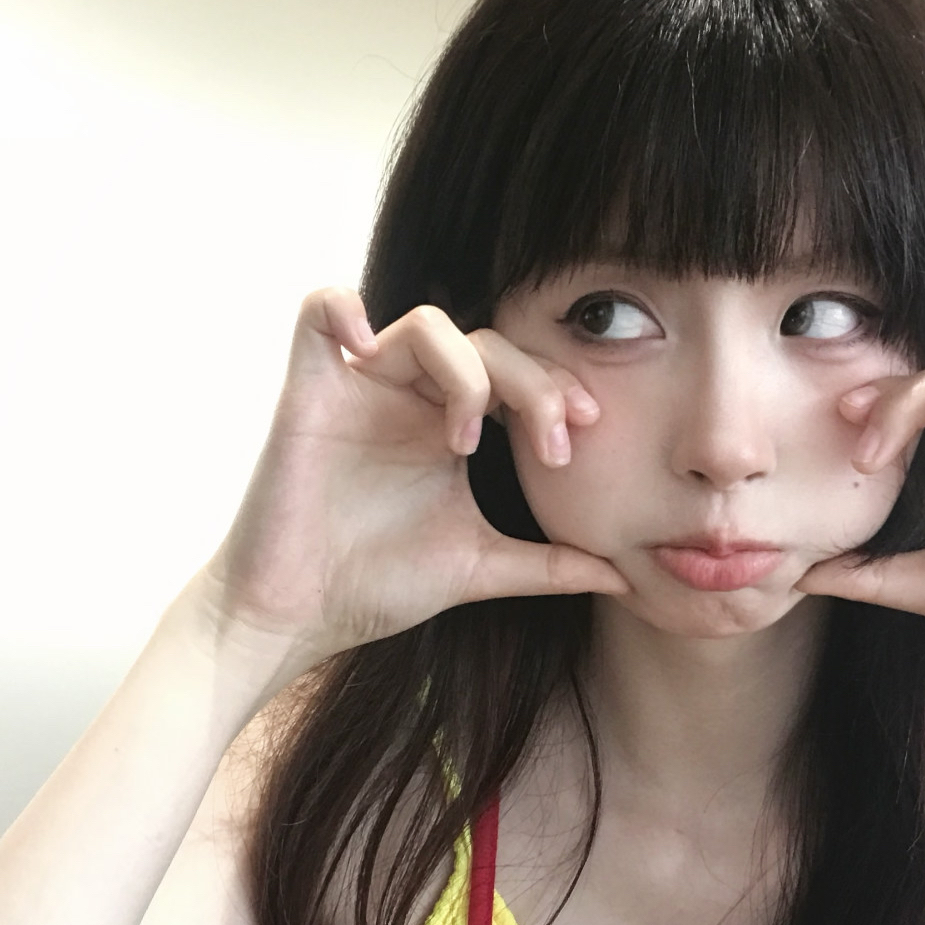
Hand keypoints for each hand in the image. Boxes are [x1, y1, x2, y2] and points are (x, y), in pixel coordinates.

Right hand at [200, 289, 628, 674]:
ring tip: (466, 440)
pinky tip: (370, 345)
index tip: (585, 431)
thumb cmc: (378, 586)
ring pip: (426, 324)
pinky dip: (343, 307)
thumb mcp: (482, 568)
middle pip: (488, 345)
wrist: (300, 617)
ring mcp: (361, 389)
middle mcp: (413, 398)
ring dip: (464, 373)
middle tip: (556, 443)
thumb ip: (551, 565)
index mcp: (453, 426)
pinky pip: (319, 311)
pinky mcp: (309, 391)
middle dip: (535, 385)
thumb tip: (624, 576)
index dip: (557, 389)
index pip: (518, 374)